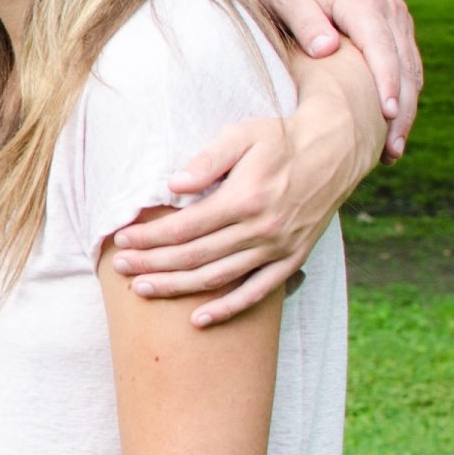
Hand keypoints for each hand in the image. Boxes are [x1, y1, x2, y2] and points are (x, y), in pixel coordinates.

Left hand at [112, 31, 383, 325]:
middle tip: (120, 267)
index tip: (121, 239)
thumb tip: (173, 184)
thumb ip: (207, 160)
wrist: (334, 152)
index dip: (150, 236)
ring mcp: (279, 249)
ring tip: (142, 290)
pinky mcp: (292, 260)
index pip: (186, 226)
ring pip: (219, 277)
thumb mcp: (242, 135)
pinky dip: (228, 309)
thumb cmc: (279, 140)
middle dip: (153, 263)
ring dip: (178, 287)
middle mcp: (263, 229)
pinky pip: (257, 293)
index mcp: (246, 198)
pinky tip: (198, 320)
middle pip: (196, 255)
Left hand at [216, 0, 421, 157]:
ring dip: (407, 106)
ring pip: (410, 66)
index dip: (387, 82)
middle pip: (404, 64)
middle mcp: (386, 6)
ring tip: (393, 150)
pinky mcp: (391, 21)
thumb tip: (327, 50)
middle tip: (392, 152)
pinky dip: (404, 90)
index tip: (389, 115)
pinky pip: (405, 60)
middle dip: (403, 109)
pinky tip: (393, 122)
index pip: (381, 47)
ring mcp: (394, 13)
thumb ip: (306, 20)